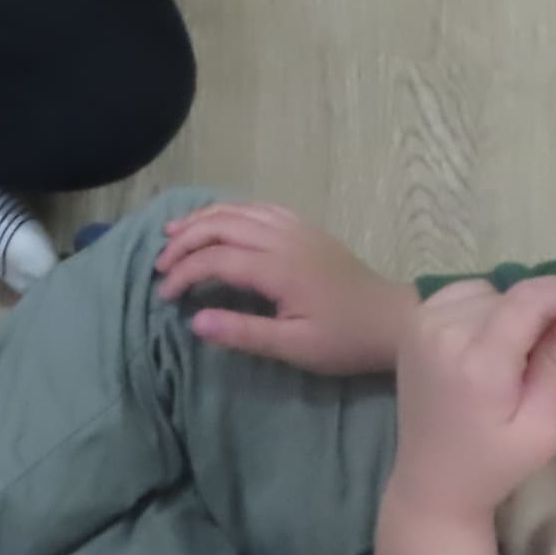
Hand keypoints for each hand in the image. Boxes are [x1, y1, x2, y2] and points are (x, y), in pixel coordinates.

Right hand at [153, 204, 411, 373]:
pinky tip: (219, 220)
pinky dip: (231, 210)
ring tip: (173, 233)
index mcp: (279, 268)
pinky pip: (260, 208)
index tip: (166, 297)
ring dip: (202, 219)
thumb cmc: (343, 340)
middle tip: (161, 264)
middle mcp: (284, 239)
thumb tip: (195, 321)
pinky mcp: (306, 230)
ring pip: (238, 210)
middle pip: (221, 225)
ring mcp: (297, 229)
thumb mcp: (294, 347)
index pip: (215, 259)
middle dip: (184, 241)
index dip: (184, 273)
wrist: (394, 320)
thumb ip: (244, 332)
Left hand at [387, 276, 555, 527]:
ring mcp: (420, 324)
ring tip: (518, 354)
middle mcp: (442, 331)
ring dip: (516, 311)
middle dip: (548, 311)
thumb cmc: (495, 463)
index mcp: (477, 362)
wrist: (433, 481)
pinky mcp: (412, 324)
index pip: (531, 297)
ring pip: (491, 290)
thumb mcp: (544, 425)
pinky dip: (486, 308)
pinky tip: (490, 344)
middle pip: (514, 293)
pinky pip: (463, 293)